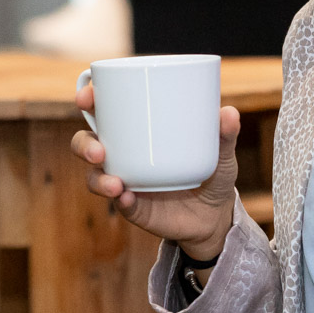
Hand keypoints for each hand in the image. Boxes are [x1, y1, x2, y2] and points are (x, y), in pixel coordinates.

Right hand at [69, 85, 241, 254]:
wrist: (215, 216)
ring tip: (115, 184)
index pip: (103, 111)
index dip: (89, 100)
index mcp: (136, 132)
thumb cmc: (212, 173)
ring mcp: (125, 181)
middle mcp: (123, 155)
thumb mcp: (220, 152)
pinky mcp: (134, 208)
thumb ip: (224, 134)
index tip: (88, 95)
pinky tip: (127, 197)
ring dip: (98, 178)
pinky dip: (121, 200)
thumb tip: (229, 112)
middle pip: (86, 144)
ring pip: (95, 176)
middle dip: (84, 144)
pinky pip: (120, 203)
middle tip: (98, 150)